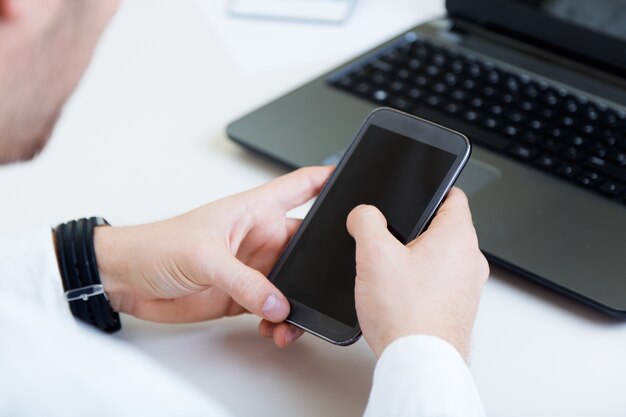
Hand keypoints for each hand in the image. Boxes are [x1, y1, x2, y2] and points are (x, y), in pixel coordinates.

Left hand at [94, 166, 332, 347]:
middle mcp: (261, 237)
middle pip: (308, 244)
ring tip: (294, 318)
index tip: (357, 180)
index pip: (301, 186)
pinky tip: (274, 327)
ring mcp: (255, 267)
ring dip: (300, 300)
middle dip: (324, 261)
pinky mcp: (245, 295)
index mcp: (255, 210)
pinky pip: (275, 308)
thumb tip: (279, 301)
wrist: (128, 280)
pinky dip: (280, 320)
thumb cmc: (158, 245)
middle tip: (336, 278)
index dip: (329, 179)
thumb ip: (245, 281)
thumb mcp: (204, 256)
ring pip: (295, 282)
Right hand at [346, 188, 488, 359]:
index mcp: (458, 237)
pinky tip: (397, 296)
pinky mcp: (457, 309)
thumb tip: (363, 214)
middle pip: (442, 229)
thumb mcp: (374, 255)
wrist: (419, 363)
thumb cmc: (408, 315)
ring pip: (439, 258)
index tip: (418, 189)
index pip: (453, 195)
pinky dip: (420, 284)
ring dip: (416, 259)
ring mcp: (466, 287)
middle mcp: (470, 261)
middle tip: (389, 237)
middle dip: (414, 229)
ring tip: (390, 271)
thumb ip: (366, 222)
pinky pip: (438, 284)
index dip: (432, 188)